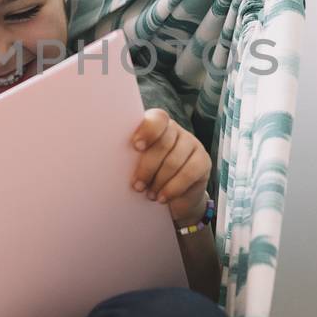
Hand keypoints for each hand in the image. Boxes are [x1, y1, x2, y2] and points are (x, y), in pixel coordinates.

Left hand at [129, 109, 210, 227]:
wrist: (173, 197)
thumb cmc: (148, 177)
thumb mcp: (136, 165)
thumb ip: (131, 157)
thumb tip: (113, 161)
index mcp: (156, 126)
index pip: (157, 119)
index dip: (147, 131)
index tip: (136, 146)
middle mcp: (176, 130)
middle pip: (163, 144)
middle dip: (148, 168)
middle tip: (137, 186)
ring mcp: (192, 143)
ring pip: (174, 161)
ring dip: (159, 181)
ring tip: (149, 195)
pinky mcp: (203, 160)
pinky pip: (189, 173)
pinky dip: (173, 188)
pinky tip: (163, 198)